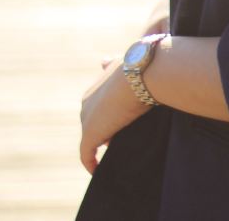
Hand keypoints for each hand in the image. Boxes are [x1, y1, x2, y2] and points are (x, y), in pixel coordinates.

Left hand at [79, 57, 148, 174]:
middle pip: (94, 122)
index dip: (109, 116)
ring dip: (101, 145)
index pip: (99, 106)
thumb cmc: (142, 67)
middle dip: (105, 132)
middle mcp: (86, 101)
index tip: (120, 124)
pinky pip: (86, 154)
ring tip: (118, 152)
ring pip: (91, 138)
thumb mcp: (126, 62)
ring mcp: (86, 118)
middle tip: (123, 140)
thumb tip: (103, 59)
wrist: (142, 73)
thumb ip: (113, 63)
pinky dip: (91, 163)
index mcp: (95, 86)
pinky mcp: (89, 134)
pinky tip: (98, 169)